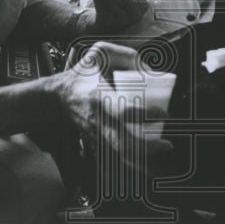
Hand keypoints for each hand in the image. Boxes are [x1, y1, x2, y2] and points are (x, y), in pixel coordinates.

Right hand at [55, 42, 169, 185]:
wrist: (57, 98)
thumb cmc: (83, 73)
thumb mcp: (101, 52)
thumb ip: (128, 57)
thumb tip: (153, 73)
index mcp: (98, 97)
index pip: (123, 110)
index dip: (145, 114)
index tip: (165, 113)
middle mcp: (97, 120)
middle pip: (122, 142)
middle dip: (147, 149)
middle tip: (167, 145)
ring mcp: (96, 135)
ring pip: (118, 157)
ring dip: (141, 164)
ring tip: (160, 165)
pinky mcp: (96, 144)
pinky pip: (115, 160)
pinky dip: (131, 168)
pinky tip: (149, 170)